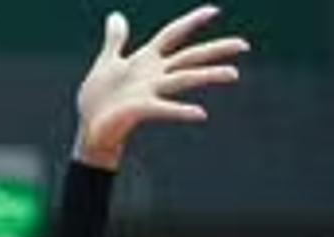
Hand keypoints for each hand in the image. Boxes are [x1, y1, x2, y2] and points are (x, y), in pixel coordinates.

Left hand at [73, 8, 247, 169]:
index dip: (191, 21)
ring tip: (233, 74)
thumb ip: (115, 39)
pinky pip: (164, 109)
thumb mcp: (107, 61)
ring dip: (209, 75)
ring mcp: (150, 91)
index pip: (173, 34)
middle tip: (244, 45)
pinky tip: (201, 114)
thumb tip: (115, 15)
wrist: (90, 127)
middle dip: (216, 50)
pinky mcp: (141, 109)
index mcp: (146, 60)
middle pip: (190, 57)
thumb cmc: (100, 97)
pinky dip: (182, 111)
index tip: (214, 10)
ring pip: (184, 79)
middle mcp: (154, 74)